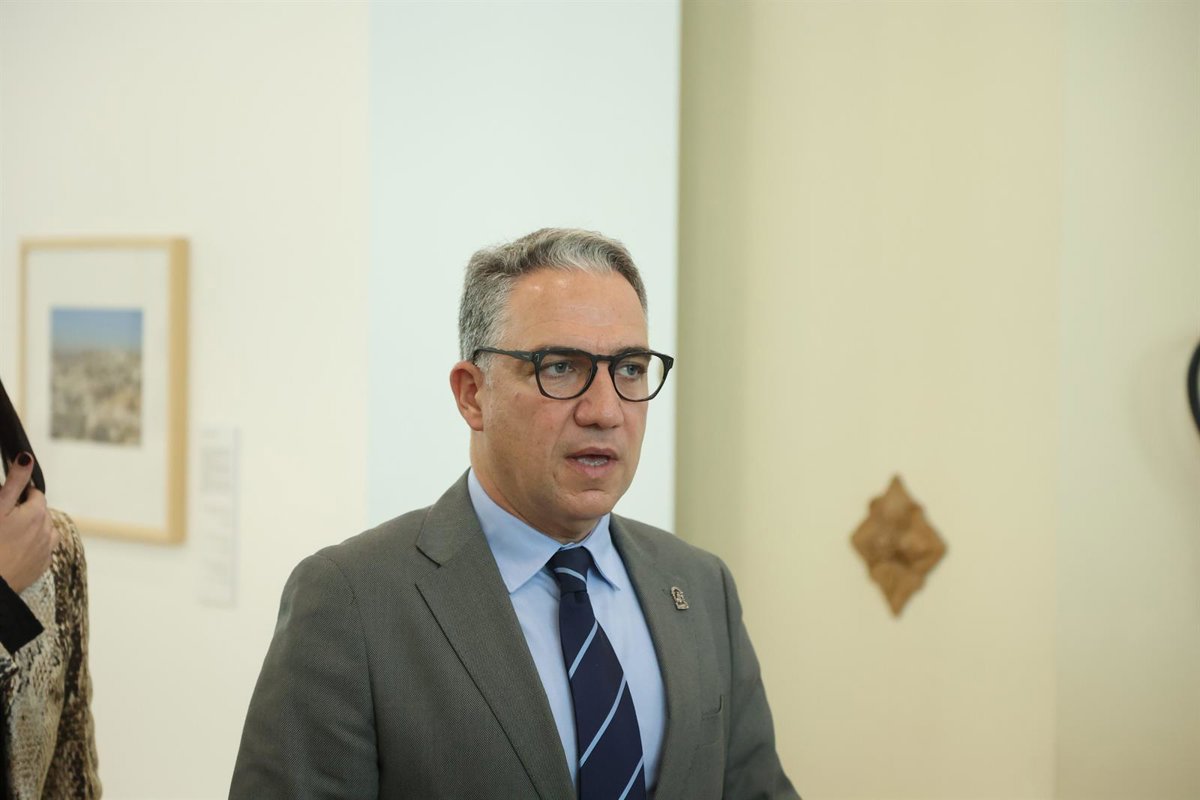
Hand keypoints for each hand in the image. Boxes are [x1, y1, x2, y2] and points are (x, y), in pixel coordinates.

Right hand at [0, 453, 58, 592]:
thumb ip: (14, 482)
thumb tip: (26, 457)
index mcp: (38, 513)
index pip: (34, 493)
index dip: (18, 494)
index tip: (5, 500)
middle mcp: (48, 531)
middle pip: (39, 512)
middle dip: (23, 511)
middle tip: (2, 519)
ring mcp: (45, 551)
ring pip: (42, 531)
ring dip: (29, 529)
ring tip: (7, 535)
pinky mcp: (39, 568)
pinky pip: (40, 551)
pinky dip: (29, 547)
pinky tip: (12, 551)